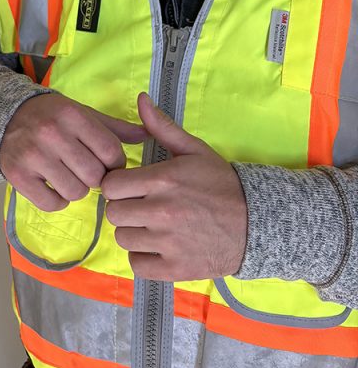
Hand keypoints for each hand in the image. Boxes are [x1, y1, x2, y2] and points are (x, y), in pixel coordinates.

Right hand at [0, 93, 142, 211]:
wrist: (5, 116)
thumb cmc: (52, 116)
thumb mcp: (83, 113)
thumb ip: (115, 128)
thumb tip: (148, 135)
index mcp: (72, 115)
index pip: (111, 152)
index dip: (115, 163)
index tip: (106, 162)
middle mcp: (51, 133)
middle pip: (95, 176)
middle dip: (96, 178)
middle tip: (85, 170)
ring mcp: (32, 155)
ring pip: (75, 192)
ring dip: (76, 189)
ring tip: (68, 176)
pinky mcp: (17, 175)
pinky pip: (51, 203)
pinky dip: (57, 200)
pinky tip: (52, 186)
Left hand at [101, 93, 247, 280]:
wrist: (258, 224)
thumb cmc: (221, 184)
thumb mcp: (194, 150)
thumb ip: (162, 127)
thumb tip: (140, 98)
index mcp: (163, 180)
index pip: (111, 186)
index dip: (118, 186)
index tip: (131, 188)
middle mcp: (162, 211)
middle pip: (113, 213)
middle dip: (124, 208)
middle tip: (143, 207)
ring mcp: (169, 242)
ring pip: (122, 239)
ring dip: (133, 233)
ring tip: (153, 227)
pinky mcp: (176, 268)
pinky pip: (137, 265)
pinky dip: (143, 258)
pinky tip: (158, 247)